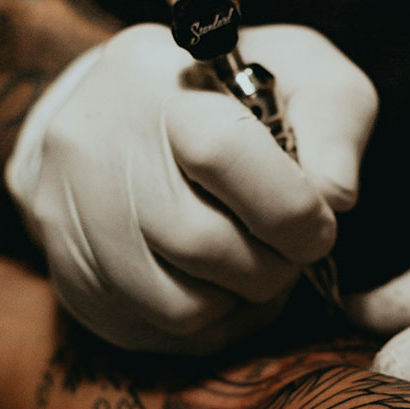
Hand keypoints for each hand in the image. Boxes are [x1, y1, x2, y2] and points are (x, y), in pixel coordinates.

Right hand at [6, 23, 377, 352]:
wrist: (126, 117)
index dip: (290, 209)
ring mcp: (75, 218)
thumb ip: (334, 126)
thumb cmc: (232, 98)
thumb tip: (332, 198)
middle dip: (272, 265)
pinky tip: (217, 283)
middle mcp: (98, 148)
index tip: (317, 226)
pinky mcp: (75, 276)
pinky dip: (209, 321)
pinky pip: (157, 331)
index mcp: (158, 82)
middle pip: (202, 244)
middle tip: (287, 251)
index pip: (222, 153)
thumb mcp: (302, 76)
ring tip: (251, 263)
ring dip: (241, 298)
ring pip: (182, 305)